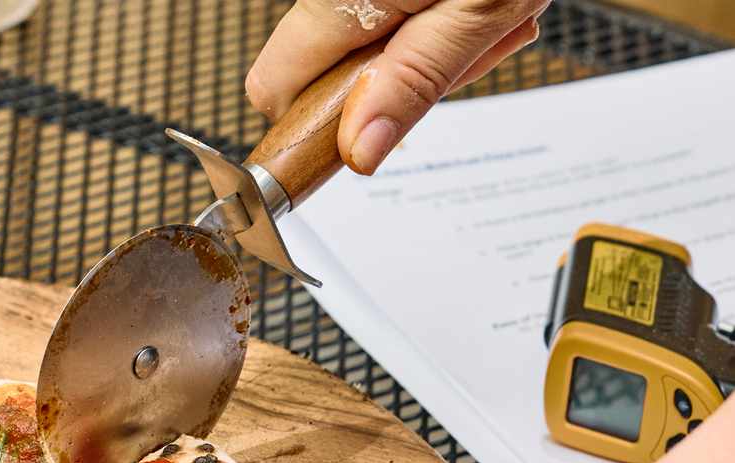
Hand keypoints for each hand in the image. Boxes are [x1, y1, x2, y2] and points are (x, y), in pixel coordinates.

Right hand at [247, 0, 549, 173]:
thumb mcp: (482, 6)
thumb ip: (415, 80)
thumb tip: (359, 151)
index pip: (274, 90)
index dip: (323, 119)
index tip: (377, 125)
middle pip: (324, 68)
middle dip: (392, 80)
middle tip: (464, 52)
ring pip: (368, 37)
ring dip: (427, 46)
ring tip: (486, 15)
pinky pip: (394, 6)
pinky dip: (441, 12)